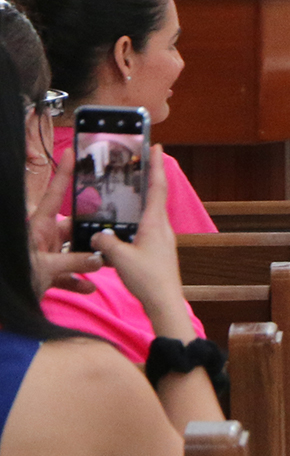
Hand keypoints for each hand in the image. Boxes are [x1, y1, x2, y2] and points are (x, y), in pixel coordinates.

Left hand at [28, 146, 99, 295]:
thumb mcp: (46, 268)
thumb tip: (101, 258)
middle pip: (73, 228)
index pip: (55, 195)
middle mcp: (44, 238)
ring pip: (73, 252)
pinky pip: (67, 274)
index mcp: (39, 227)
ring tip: (106, 264)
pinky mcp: (47, 274)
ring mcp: (46, 256)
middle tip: (113, 232)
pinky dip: (77, 282)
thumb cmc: (16, 276)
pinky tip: (88, 289)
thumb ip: (75, 262)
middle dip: (91, 232)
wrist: (5, 304)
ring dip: (88, 261)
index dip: (64, 174)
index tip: (71, 152)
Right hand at [92, 152, 193, 340]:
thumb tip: (97, 233)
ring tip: (125, 189)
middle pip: (155, 196)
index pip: (157, 187)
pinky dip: (135, 219)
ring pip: (149, 212)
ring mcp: (162, 239)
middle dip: (147, 177)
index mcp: (155, 223)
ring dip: (140, 199)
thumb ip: (105, 241)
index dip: (156, 165)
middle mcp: (162, 227)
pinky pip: (145, 227)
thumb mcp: (120, 257)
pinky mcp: (157, 250)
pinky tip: (122, 224)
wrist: (164, 302)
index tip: (156, 146)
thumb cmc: (147, 278)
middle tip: (137, 161)